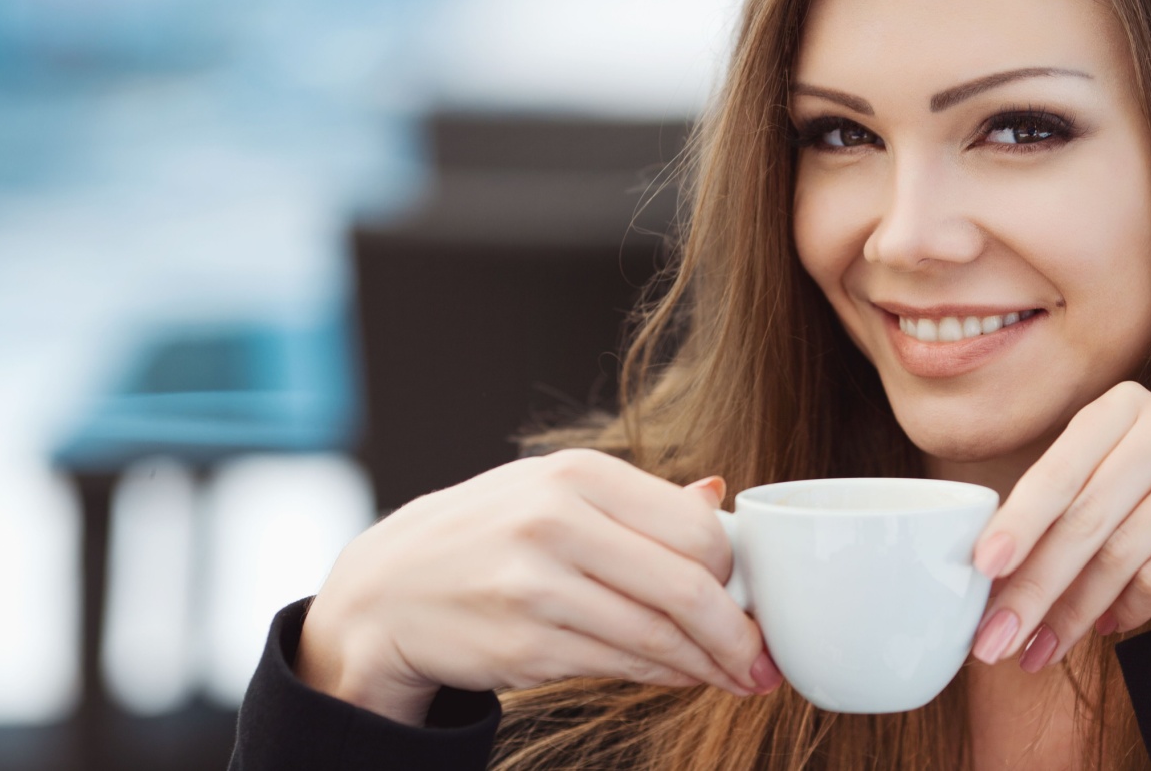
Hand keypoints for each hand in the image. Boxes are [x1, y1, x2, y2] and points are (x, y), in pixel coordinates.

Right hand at [295, 449, 779, 725]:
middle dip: (737, 633)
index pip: (693, 527)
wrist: (387, 590)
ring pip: (656, 636)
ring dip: (709, 665)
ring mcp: (536, 586)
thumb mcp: (553, 493)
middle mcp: (556, 522)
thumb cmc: (487, 536)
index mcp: (576, 474)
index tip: (754, 597)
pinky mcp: (523, 645)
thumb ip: (638, 502)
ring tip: (736, 677)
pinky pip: (618, 666)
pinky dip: (662, 676)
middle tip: (764, 659)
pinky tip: (681, 676)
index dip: (735, 571)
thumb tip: (719, 497)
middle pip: (685, 586)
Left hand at [968, 382, 1150, 671]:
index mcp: (1126, 405)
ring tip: (1041, 647)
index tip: (980, 568)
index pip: (1059, 469)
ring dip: (1072, 610)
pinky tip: (1112, 626)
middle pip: (1087, 515)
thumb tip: (982, 573)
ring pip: (1122, 550)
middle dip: (1035, 584)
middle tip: (996, 637)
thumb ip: (1050, 520)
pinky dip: (1129, 609)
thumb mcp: (1100, 507)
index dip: (1017, 521)